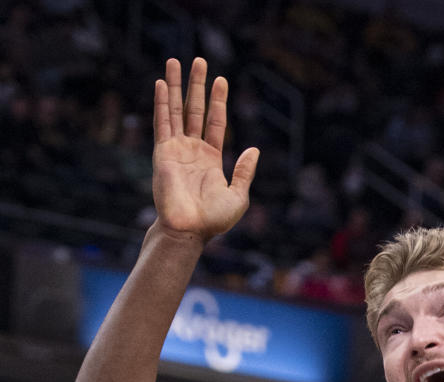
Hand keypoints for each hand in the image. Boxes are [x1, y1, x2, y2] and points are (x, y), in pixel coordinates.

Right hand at [153, 57, 258, 241]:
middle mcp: (193, 150)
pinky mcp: (163, 152)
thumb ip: (245, 172)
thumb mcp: (238, 195)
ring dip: (175, 85)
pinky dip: (161, 102)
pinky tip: (160, 83)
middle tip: (199, 60)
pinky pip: (162, 122)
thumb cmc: (213, 220)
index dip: (218, 101)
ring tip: (175, 60)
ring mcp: (177, 149)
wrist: (190, 230)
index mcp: (211, 159)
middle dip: (197, 85)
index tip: (221, 79)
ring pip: (176, 110)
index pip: (215, 122)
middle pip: (195, 109)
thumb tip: (254, 149)